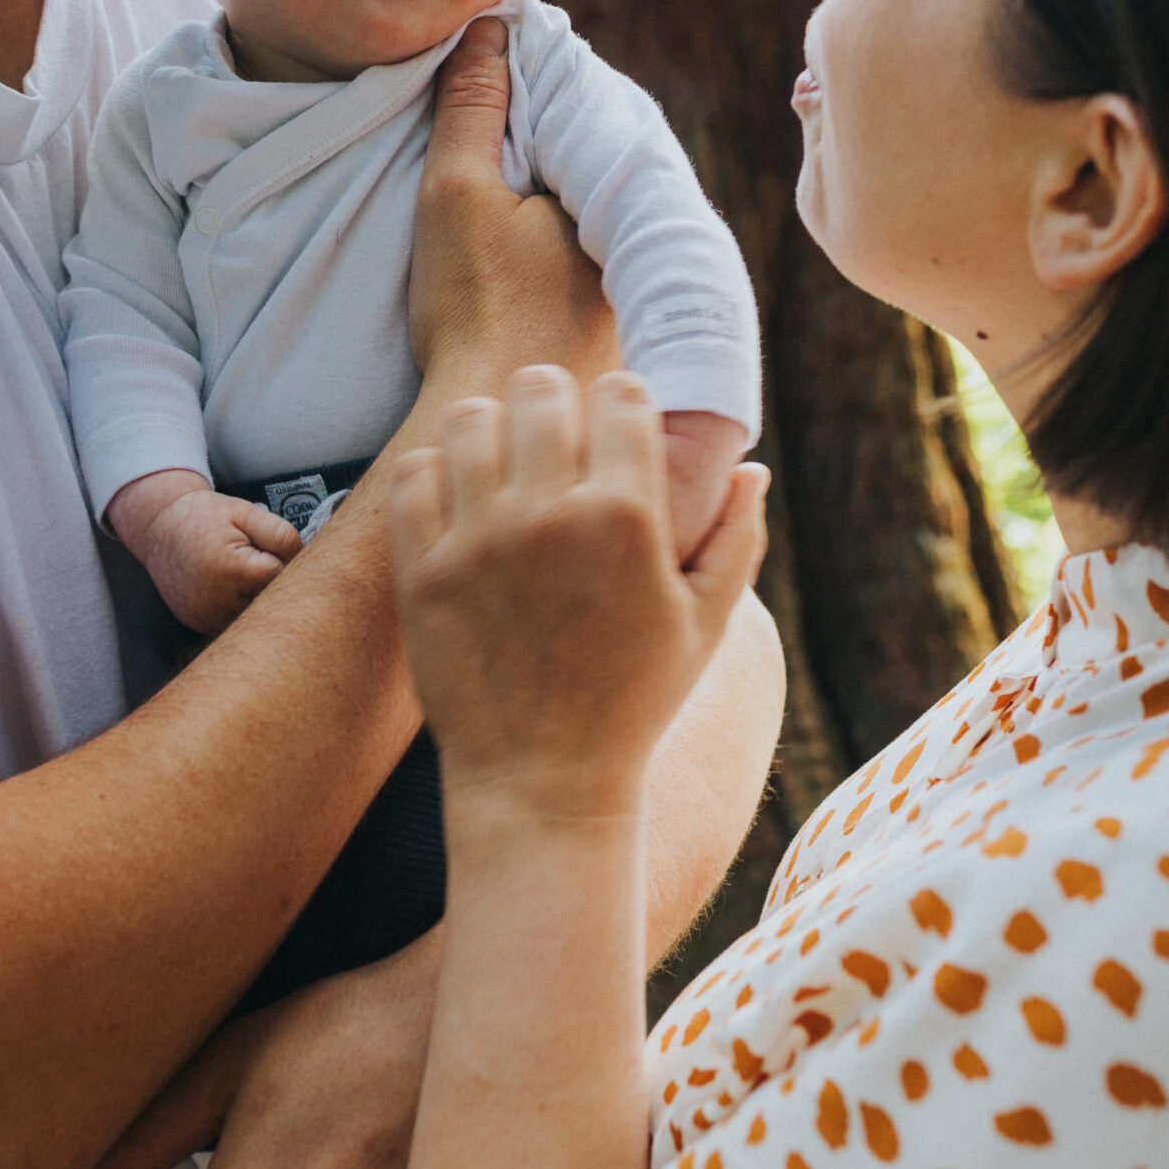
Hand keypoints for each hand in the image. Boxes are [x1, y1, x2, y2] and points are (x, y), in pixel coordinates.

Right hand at [107, 470, 301, 634]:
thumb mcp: (246, 512)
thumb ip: (281, 534)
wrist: (160, 528)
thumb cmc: (206, 516)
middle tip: (262, 562)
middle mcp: (218, 601)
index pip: (283, 577)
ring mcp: (206, 617)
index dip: (284, 561)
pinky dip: (241, 610)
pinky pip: (235, 623)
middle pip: (271, 602)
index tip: (273, 549)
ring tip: (244, 574)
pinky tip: (232, 588)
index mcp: (233, 570)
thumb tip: (306, 560)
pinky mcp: (199, 624)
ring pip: (255, 618)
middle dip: (275, 584)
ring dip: (259, 600)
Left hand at [389, 369, 767, 820]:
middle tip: (556, 438)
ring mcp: (478, 541)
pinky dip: (436, 475)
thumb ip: (736, 538)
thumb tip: (753, 469)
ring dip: (491, 431)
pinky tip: (461, 502)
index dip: (622, 402)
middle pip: (540, 387)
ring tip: (504, 467)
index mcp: (628, 517)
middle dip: (555, 402)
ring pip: (470, 418)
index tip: (615, 428)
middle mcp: (549, 516)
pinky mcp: (424, 571)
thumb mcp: (706, 625)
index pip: (620, 392)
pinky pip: (414, 474)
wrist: (543, 781)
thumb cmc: (635, 701)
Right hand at [408, 18, 617, 390]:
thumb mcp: (458, 195)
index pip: (597, 112)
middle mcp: (648, 241)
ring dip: (574, 190)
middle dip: (567, 140)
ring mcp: (644, 289)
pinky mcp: (628, 328)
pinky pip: (607, 256)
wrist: (492, 420)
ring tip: (517, 186)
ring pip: (611, 212)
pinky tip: (532, 253)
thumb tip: (490, 32)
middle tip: (508, 125)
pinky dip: (577, 238)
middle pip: (610, 163)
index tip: (507, 73)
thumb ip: (472, 111)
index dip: (551, 89)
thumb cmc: (475, 309)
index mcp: (620, 198)